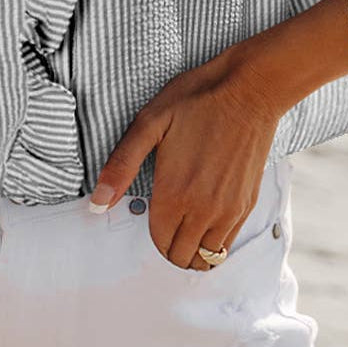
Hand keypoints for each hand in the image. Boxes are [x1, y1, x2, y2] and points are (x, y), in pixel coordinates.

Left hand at [88, 45, 286, 269]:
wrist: (250, 89)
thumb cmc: (197, 101)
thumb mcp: (149, 124)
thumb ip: (121, 166)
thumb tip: (97, 203)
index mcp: (175, 193)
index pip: (159, 243)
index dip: (151, 235)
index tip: (150, 216)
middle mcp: (204, 209)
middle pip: (182, 257)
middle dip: (170, 248)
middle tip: (165, 223)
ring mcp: (229, 209)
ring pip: (208, 257)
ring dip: (193, 249)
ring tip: (185, 227)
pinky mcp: (248, 202)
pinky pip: (229, 243)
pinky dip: (215, 242)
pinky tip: (206, 222)